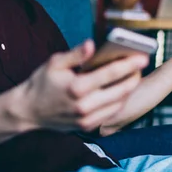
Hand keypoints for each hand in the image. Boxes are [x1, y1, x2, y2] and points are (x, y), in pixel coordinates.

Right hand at [11, 40, 148, 132]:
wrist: (29, 111)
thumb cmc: (42, 83)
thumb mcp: (55, 63)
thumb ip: (76, 54)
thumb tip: (92, 44)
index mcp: (76, 87)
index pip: (110, 74)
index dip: (129, 64)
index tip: (143, 56)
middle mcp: (84, 105)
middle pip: (121, 90)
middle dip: (134, 76)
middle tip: (141, 64)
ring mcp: (87, 119)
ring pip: (119, 103)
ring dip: (129, 89)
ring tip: (133, 74)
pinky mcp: (88, 126)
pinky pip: (112, 113)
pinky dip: (120, 100)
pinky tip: (122, 89)